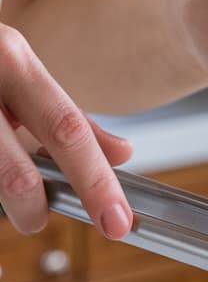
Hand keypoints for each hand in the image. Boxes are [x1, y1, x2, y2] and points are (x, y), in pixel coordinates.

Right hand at [0, 25, 132, 236]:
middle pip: (17, 174)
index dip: (96, 184)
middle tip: (36, 219)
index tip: (117, 223)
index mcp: (11, 58)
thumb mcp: (17, 73)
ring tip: (5, 193)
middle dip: (33, 210)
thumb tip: (122, 154)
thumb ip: (67, 116)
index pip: (66, 130)